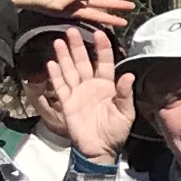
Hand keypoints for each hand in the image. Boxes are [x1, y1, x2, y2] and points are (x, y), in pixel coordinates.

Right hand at [39, 27, 135, 161]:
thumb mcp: (125, 113)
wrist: (100, 149)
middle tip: (72, 30)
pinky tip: (51, 63)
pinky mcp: (67, 103)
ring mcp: (78, 93)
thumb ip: (125, 94)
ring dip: (64, 56)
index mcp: (108, 85)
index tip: (100, 33)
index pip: (105, 62)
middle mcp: (91, 85)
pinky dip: (56, 75)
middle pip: (84, 62)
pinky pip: (60, 86)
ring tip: (59, 41)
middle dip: (78, 46)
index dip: (102, 48)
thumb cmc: (116, 131)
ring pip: (70, 70)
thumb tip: (129, 75)